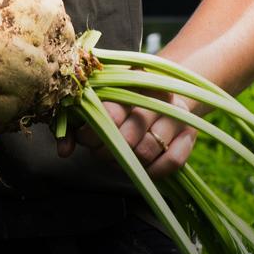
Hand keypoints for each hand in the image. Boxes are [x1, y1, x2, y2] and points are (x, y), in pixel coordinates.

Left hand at [58, 96, 197, 178]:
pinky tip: (141, 168)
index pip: (111, 112)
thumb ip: (76, 124)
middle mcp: (157, 97)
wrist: (163, 88)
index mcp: (131, 82)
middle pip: (128, 135)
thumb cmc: (121, 98)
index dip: (93, 131)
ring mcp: (176, 116)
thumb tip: (63, 152)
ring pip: (148, 150)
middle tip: (101, 152)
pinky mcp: (190, 134)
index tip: (85, 138)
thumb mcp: (96, 103)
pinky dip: (153, 171)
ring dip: (129, 162)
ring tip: (119, 156)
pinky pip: (173, 161)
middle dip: (108, 150)